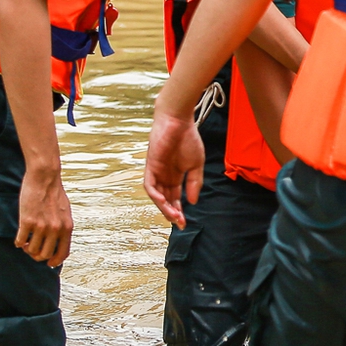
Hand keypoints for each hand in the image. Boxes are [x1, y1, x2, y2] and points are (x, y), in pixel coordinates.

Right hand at [15, 165, 72, 266]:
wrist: (45, 178)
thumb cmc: (54, 193)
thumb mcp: (65, 212)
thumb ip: (62, 227)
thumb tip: (58, 242)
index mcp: (67, 227)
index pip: (63, 253)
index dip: (55, 261)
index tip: (48, 263)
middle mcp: (56, 229)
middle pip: (45, 255)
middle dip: (37, 255)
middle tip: (32, 249)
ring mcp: (41, 226)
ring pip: (32, 250)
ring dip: (27, 249)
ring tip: (26, 242)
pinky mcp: (27, 221)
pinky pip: (20, 241)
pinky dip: (18, 242)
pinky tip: (19, 237)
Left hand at [145, 105, 204, 225]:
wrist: (179, 122)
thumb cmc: (188, 140)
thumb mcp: (196, 165)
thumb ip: (195, 183)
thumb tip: (193, 202)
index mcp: (175, 176)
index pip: (175, 198)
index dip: (179, 211)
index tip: (185, 223)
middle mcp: (164, 177)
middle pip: (165, 200)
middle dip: (172, 213)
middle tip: (180, 223)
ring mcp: (156, 172)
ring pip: (157, 195)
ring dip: (163, 207)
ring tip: (173, 216)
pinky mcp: (150, 166)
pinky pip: (149, 185)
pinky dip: (155, 194)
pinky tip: (162, 201)